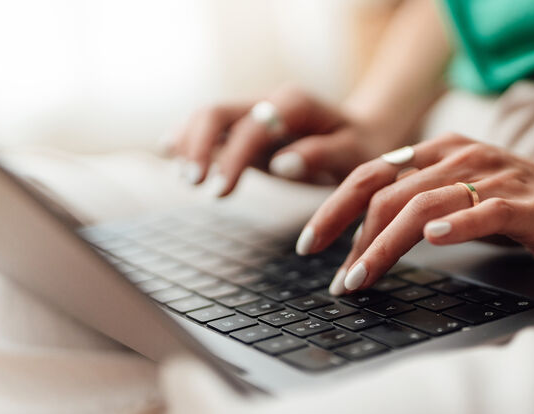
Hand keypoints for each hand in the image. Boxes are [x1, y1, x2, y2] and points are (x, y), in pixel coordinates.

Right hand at [170, 85, 396, 195]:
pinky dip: (189, 139)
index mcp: (295, 104)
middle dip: (199, 145)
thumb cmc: (361, 149)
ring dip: (189, 143)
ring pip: (208, 117)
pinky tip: (171, 153)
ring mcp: (254, 113)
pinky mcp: (245, 129)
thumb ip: (321, 155)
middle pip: (218, 112)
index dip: (232, 158)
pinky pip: (211, 128)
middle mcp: (269, 102)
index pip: (252, 126)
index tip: (219, 192)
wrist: (362, 136)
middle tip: (193, 183)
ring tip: (186, 178)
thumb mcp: (354, 155)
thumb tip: (282, 164)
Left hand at [297, 133, 533, 294]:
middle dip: (352, 238)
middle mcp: (459, 158)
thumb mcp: (456, 192)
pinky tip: (434, 239)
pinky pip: (484, 211)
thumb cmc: (515, 201)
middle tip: (339, 279)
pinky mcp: (525, 204)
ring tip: (364, 277)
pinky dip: (456, 224)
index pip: (370, 174)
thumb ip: (414, 202)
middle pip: (388, 193)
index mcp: (437, 153)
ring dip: (386, 245)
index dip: (334, 208)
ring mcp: (492, 178)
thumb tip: (360, 239)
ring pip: (424, 205)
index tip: (310, 244)